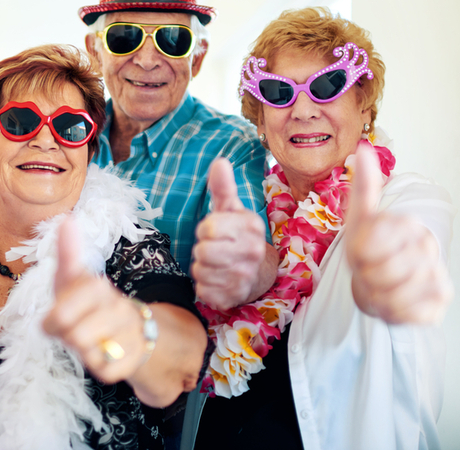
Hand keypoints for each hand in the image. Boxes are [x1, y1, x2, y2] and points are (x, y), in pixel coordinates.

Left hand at [42, 218, 146, 383]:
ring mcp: (129, 335)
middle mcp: (118, 309)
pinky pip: (105, 373)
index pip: (59, 315)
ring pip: (89, 356)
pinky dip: (100, 367)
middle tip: (75, 328)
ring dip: (83, 352)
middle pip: (73, 337)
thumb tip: (67, 218)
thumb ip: (68, 251)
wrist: (130, 326)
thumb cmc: (89, 301)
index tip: (59, 316)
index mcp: (98, 288)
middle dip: (68, 337)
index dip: (54, 321)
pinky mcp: (133, 360)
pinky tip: (105, 353)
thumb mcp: (74, 277)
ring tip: (90, 339)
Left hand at [191, 158, 267, 309]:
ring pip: (200, 271)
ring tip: (216, 263)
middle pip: (202, 251)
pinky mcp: (234, 297)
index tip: (214, 231)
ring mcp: (244, 277)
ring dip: (202, 267)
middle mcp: (252, 252)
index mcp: (251, 226)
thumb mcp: (230, 210)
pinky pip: (203, 290)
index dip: (205, 229)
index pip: (208, 228)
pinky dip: (204, 285)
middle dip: (202, 249)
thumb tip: (219, 161)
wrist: (259, 272)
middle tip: (214, 248)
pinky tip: (217, 279)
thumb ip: (222, 188)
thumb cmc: (237, 236)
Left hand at [345, 143, 452, 323]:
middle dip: (368, 277)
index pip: (374, 243)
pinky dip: (394, 311)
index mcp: (407, 224)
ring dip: (379, 296)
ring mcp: (437, 274)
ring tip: (379, 287)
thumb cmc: (366, 250)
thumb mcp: (358, 219)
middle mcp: (427, 247)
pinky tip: (393, 301)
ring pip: (398, 292)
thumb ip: (363, 186)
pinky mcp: (439, 302)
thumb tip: (362, 147)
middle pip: (386, 269)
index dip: (360, 255)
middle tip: (369, 274)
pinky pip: (410, 312)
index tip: (362, 253)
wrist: (379, 285)